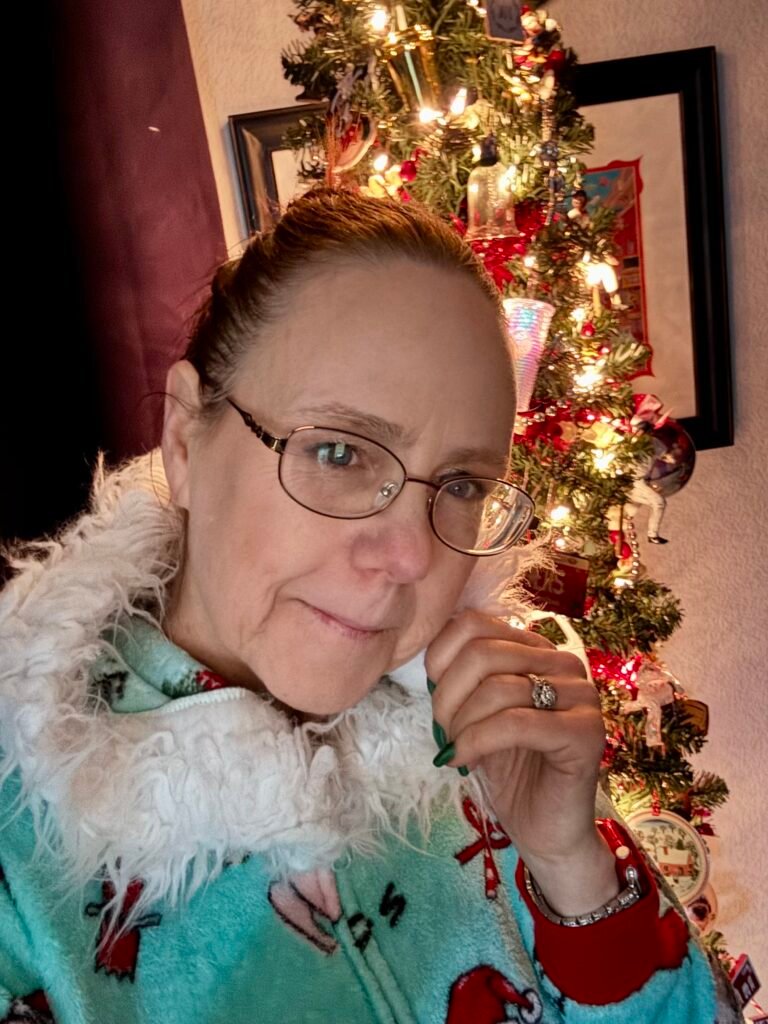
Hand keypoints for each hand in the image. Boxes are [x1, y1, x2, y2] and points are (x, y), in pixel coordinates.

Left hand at [426, 610, 618, 914]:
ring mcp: (581, 695)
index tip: (433, 700)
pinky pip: (516, 723)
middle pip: (482, 653)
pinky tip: (465, 761)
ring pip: (498, 687)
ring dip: (462, 723)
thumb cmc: (509, 770)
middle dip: (448, 697)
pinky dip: (478, 741)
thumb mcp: (475, 713)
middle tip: (442, 732)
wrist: (545, 830)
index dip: (440, 661)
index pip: (473, 624)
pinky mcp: (586, 732)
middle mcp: (563, 662)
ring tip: (456, 749)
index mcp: (535, 649)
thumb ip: (460, 676)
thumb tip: (426, 652)